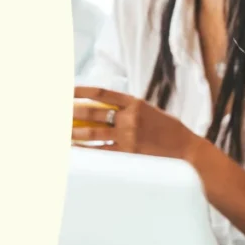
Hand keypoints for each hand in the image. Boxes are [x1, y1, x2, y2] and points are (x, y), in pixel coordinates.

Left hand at [72, 87, 200, 159]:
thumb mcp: (150, 112)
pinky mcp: (128, 154)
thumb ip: (129, 109)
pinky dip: (86, 150)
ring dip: (74, 133)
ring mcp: (128, 136)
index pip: (102, 93)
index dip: (82, 91)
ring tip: (61, 132)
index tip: (68, 91)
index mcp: (135, 103)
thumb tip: (104, 108)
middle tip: (57, 112)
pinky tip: (75, 149)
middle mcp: (130, 117)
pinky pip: (101, 151)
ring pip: (93, 133)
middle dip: (71, 112)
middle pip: (93, 112)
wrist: (187, 150)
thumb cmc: (168, 131)